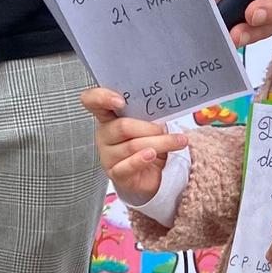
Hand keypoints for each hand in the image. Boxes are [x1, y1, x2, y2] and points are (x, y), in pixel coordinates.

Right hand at [80, 87, 188, 206]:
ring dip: (159, 143)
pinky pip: (128, 165)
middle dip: (149, 128)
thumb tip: (161, 113)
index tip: (120, 101)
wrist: (151, 174)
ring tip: (178, 142)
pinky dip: (142, 159)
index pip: (93, 101)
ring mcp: (107, 155)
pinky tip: (152, 155)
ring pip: (132, 146)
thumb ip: (149, 116)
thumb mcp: (149, 125)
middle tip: (165, 130)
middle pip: (122, 127)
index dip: (102, 98)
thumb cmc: (147, 144)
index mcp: (108, 117)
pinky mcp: (116, 173)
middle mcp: (104, 135)